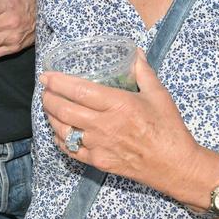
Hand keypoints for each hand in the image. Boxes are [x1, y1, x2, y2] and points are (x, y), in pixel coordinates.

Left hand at [40, 50, 207, 196]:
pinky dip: (60, 139)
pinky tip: (58, 131)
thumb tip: (135, 52)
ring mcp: (99, 146)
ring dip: (51, 117)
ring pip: (64, 131)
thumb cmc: (168, 128)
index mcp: (119, 105)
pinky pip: (71, 151)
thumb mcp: (159, 94)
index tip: (47, 76)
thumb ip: (144, 71)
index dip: (59, 83)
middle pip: (65, 111)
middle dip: (49, 98)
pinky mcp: (99, 162)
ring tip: (49, 106)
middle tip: (44, 89)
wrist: (174, 165)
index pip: (80, 91)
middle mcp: (104, 126)